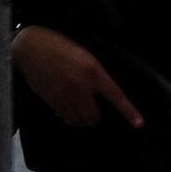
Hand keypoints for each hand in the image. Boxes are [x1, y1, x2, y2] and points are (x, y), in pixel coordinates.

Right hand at [14, 24, 139, 129]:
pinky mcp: (52, 101)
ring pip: (80, 120)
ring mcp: (65, 96)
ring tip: (81, 110)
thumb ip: (94, 75)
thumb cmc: (59, 47)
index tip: (139, 124)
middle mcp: (81, 87)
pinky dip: (70, 118)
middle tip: (92, 108)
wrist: (31, 48)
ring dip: (83, 119)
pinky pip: (66, 118)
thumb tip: (98, 96)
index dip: (129, 111)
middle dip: (96, 116)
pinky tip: (68, 109)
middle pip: (95, 116)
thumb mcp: (84, 56)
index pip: (115, 95)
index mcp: (93, 71)